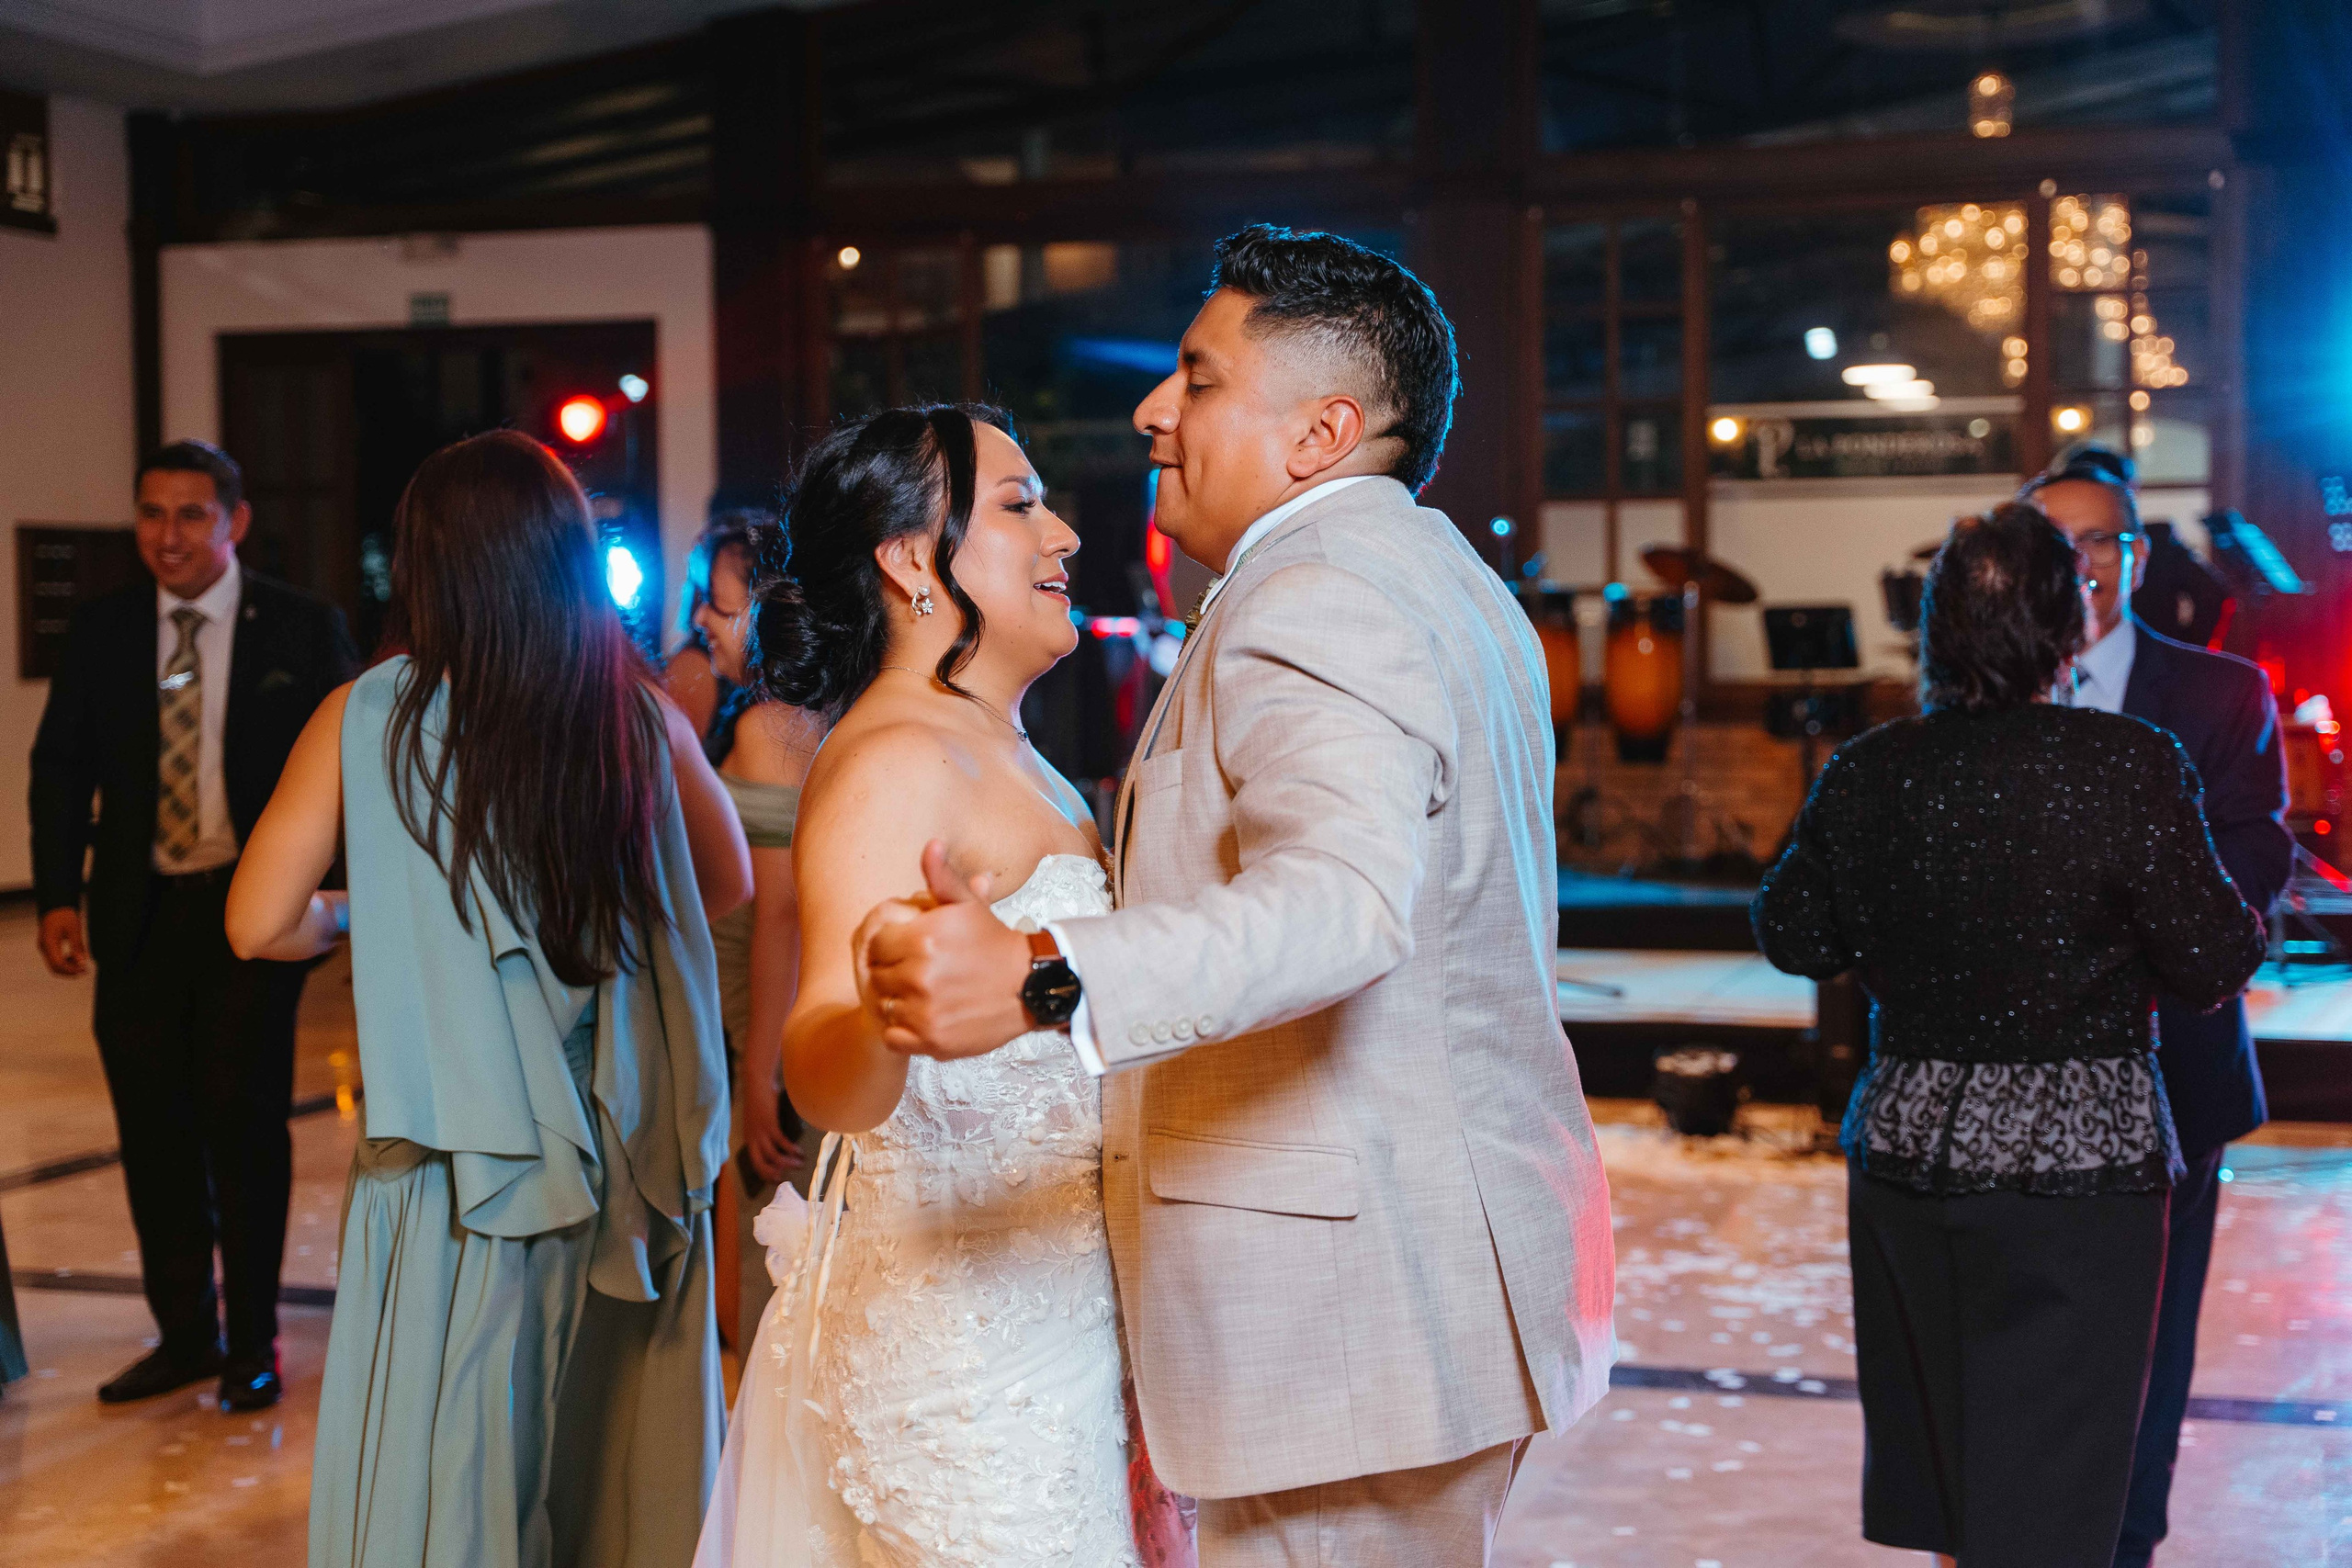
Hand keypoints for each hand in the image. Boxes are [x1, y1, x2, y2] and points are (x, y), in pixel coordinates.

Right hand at [38, 908, 86, 976]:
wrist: (56, 905)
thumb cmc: (65, 915)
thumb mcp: (74, 929)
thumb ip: (77, 946)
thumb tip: (82, 962)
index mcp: (48, 943)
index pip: (58, 964)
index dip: (71, 970)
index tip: (84, 969)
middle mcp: (43, 947)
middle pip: (55, 968)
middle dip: (70, 971)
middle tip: (85, 970)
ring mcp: (44, 948)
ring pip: (54, 965)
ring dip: (68, 967)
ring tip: (82, 962)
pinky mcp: (47, 947)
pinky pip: (54, 959)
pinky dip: (65, 961)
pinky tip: (75, 957)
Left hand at [740, 1081, 805, 1183]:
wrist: (757, 1083)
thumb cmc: (761, 1098)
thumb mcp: (760, 1119)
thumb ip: (766, 1132)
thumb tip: (780, 1142)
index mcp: (749, 1139)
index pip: (755, 1163)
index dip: (766, 1174)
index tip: (778, 1178)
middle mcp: (752, 1139)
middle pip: (761, 1165)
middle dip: (774, 1174)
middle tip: (786, 1178)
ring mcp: (760, 1132)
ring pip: (773, 1156)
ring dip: (787, 1163)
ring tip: (800, 1164)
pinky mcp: (769, 1125)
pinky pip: (781, 1143)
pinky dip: (791, 1149)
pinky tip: (800, 1152)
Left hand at [865, 840, 1032, 1059]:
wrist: (1032, 985)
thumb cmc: (995, 943)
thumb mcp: (969, 907)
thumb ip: (941, 878)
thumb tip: (930, 844)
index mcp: (923, 938)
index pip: (874, 945)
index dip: (889, 947)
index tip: (909, 950)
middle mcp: (920, 975)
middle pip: (877, 977)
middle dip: (893, 973)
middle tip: (919, 974)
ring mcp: (925, 1011)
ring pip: (884, 1006)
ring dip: (898, 1002)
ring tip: (922, 995)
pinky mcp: (933, 1040)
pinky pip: (894, 1037)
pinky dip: (903, 1031)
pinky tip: (923, 1018)